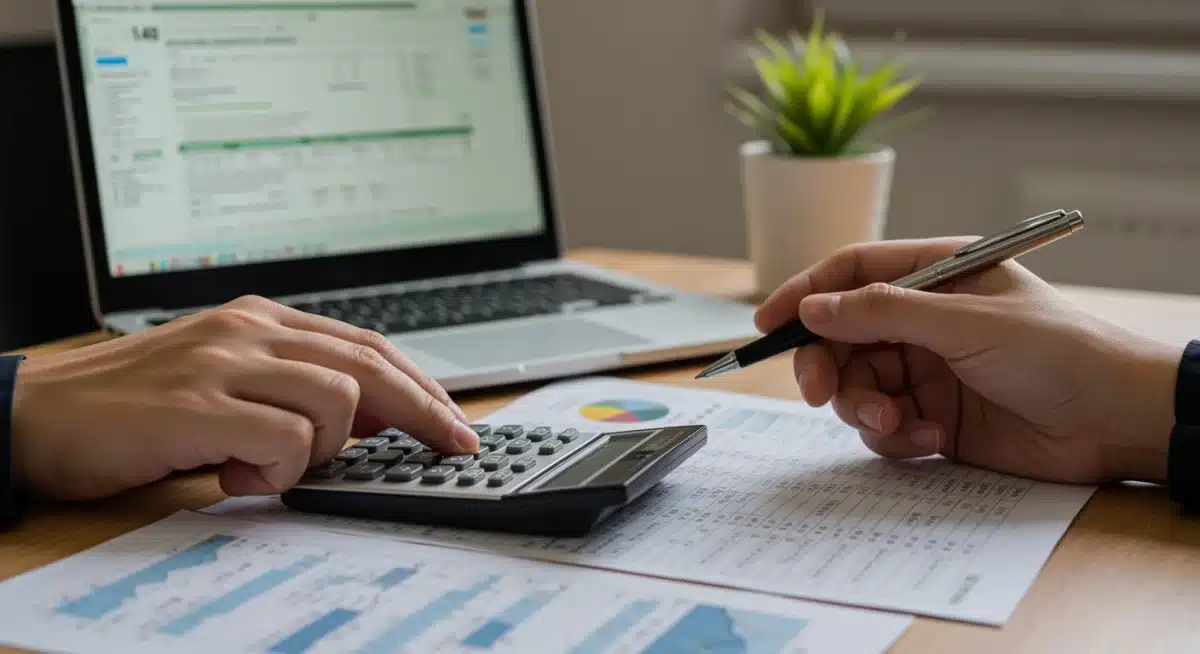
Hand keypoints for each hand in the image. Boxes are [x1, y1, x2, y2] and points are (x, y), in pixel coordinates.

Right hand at [11, 295, 477, 500]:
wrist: (37, 414)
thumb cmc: (136, 407)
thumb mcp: (226, 383)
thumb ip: (290, 390)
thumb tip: (370, 420)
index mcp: (261, 321)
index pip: (366, 344)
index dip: (420, 384)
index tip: (453, 420)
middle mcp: (250, 331)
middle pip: (371, 363)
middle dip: (425, 409)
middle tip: (454, 445)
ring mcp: (225, 362)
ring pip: (338, 397)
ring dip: (326, 447)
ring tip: (273, 466)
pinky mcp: (198, 404)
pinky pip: (284, 436)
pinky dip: (279, 467)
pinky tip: (237, 475)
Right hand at [755, 238, 1181, 484]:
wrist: (1114, 422)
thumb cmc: (1057, 352)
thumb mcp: (965, 323)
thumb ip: (884, 312)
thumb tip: (814, 307)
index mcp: (936, 275)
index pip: (852, 272)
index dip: (805, 293)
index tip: (767, 323)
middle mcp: (924, 320)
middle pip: (842, 335)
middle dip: (826, 364)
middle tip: (820, 392)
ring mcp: (927, 370)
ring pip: (858, 385)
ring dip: (864, 408)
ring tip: (897, 425)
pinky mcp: (934, 418)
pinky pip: (885, 426)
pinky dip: (896, 436)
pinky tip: (931, 440)